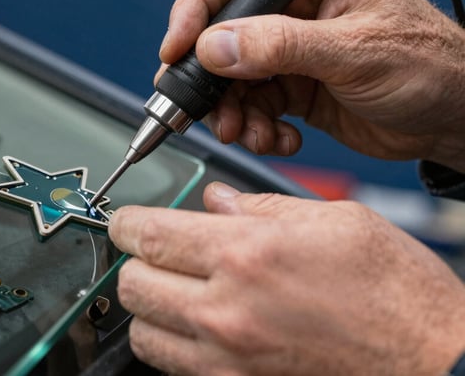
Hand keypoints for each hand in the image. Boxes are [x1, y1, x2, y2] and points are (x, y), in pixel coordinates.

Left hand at [109, 182, 464, 375]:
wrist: (433, 363)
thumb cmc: (398, 295)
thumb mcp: (336, 220)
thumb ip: (262, 205)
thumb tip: (217, 200)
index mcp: (248, 254)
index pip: (149, 233)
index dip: (126, 222)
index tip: (126, 221)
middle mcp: (228, 311)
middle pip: (133, 284)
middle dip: (136, 262)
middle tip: (156, 252)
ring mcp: (229, 359)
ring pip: (143, 331)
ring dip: (150, 306)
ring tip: (176, 290)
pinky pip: (173, 367)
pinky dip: (171, 344)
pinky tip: (198, 326)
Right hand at [159, 0, 464, 172]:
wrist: (453, 121)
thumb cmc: (431, 65)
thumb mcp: (355, 50)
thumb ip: (282, 46)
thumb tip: (216, 45)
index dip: (196, 9)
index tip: (176, 48)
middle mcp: (297, 7)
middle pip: (223, 32)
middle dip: (210, 77)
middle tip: (201, 108)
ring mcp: (291, 49)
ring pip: (232, 77)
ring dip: (232, 111)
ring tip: (247, 133)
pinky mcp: (292, 86)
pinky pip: (252, 106)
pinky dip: (255, 128)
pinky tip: (279, 139)